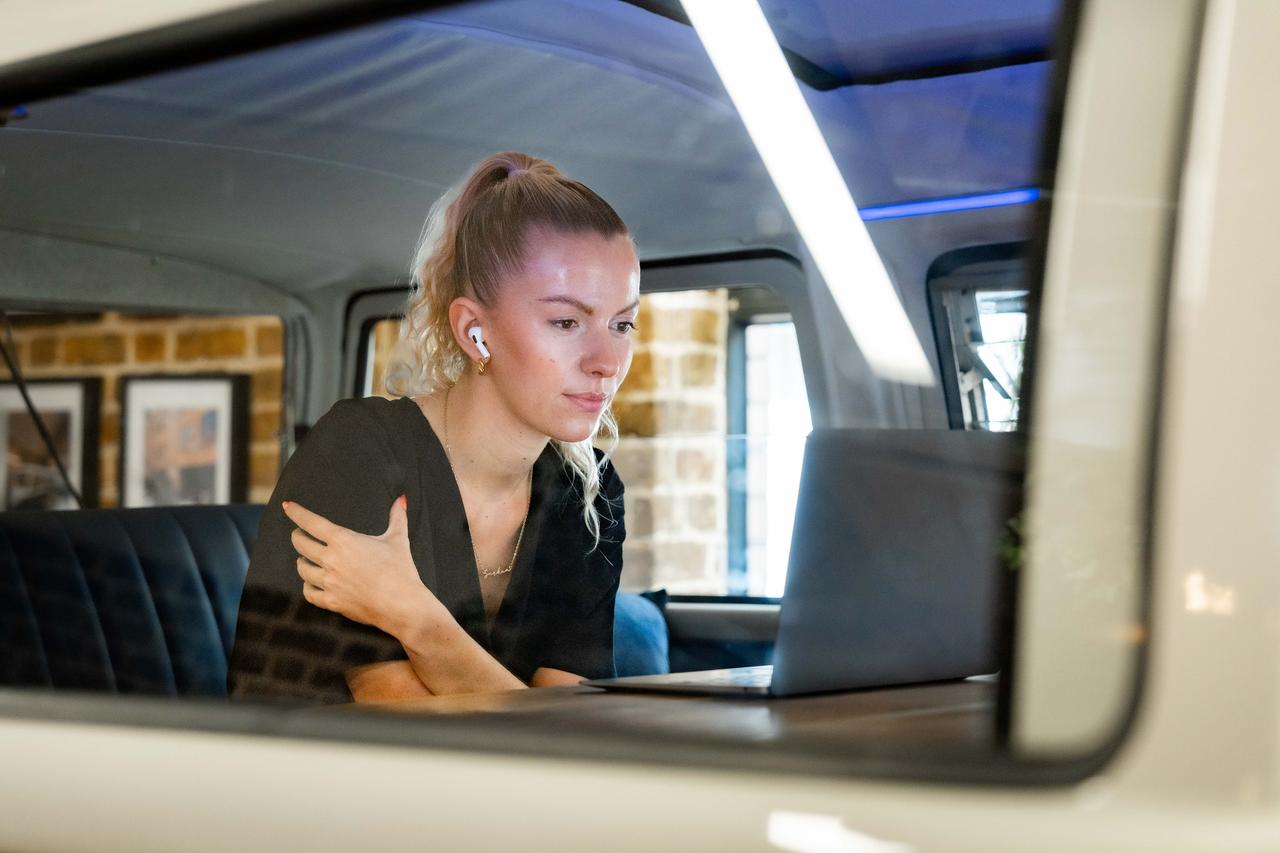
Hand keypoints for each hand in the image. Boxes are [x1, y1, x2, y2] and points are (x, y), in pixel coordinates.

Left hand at [284, 496, 434, 634]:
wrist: (401, 604)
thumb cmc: (400, 570)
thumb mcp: (398, 539)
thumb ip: (397, 517)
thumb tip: (401, 499)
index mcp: (344, 540)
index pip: (311, 522)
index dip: (296, 512)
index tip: (287, 506)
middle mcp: (331, 560)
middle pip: (301, 544)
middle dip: (298, 537)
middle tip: (299, 534)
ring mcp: (329, 582)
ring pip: (302, 568)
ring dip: (301, 561)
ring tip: (304, 558)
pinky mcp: (331, 601)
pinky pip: (309, 592)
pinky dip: (307, 585)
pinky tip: (310, 582)